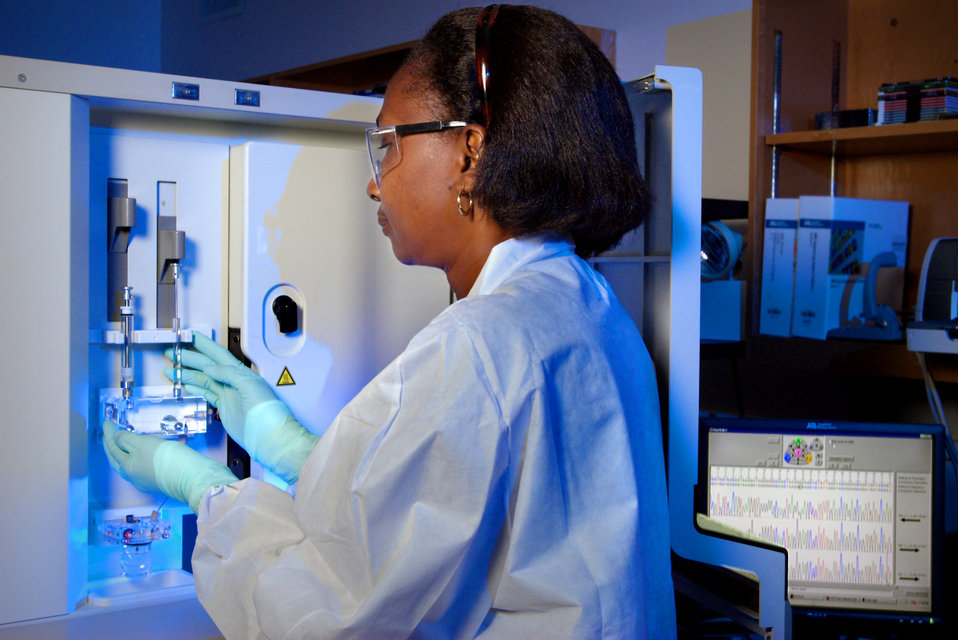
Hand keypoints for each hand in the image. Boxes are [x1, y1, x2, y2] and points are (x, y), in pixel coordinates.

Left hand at [102, 419, 237, 511]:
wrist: (190, 478)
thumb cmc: (164, 458)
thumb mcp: (142, 444)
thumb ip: (125, 439)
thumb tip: (115, 438)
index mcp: (125, 467)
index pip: (112, 447)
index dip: (109, 433)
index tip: (106, 422)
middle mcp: (132, 476)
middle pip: (117, 459)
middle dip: (111, 446)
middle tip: (109, 434)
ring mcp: (146, 481)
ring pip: (130, 464)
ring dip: (125, 453)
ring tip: (124, 442)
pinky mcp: (159, 481)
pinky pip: (143, 466)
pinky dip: (138, 457)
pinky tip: (144, 453)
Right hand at [165, 333, 318, 482]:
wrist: (267, 434)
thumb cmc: (266, 411)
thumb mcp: (248, 385)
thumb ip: (229, 374)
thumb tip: (210, 368)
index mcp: (241, 372)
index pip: (219, 354)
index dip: (204, 345)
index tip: (190, 337)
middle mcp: (233, 381)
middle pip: (206, 366)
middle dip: (189, 359)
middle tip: (172, 354)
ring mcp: (228, 393)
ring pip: (203, 379)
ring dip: (187, 374)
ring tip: (170, 370)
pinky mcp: (223, 406)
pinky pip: (206, 392)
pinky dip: (194, 387)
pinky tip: (185, 383)